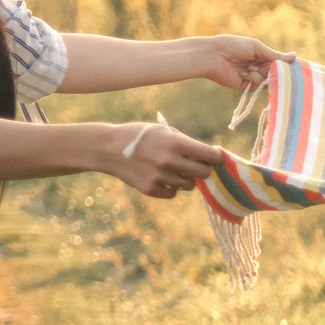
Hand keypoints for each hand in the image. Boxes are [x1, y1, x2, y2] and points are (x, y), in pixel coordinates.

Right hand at [109, 122, 223, 200]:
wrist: (108, 148)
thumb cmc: (141, 136)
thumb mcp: (163, 131)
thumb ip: (187, 143)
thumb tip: (214, 155)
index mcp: (176, 143)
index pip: (211, 156)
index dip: (217, 158)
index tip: (216, 158)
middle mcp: (169, 161)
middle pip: (204, 174)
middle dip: (203, 170)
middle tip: (194, 165)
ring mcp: (160, 177)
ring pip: (189, 186)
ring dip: (185, 179)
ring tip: (171, 168)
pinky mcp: (150, 189)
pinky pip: (173, 194)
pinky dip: (170, 187)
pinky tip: (159, 176)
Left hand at [191, 34, 290, 92]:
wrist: (213, 56)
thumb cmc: (233, 46)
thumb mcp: (257, 47)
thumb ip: (275, 55)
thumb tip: (295, 56)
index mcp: (261, 55)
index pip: (279, 62)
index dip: (286, 65)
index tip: (296, 68)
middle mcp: (258, 66)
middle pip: (276, 73)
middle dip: (276, 71)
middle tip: (273, 68)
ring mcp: (253, 77)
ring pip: (269, 80)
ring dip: (262, 73)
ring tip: (251, 67)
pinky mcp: (246, 86)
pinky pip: (258, 85)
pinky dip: (254, 79)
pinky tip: (245, 73)